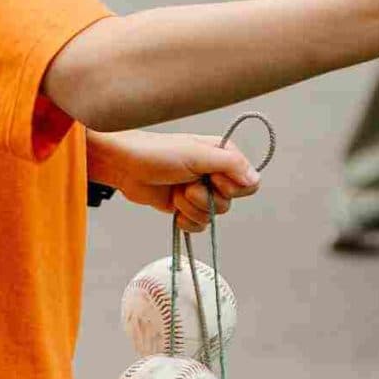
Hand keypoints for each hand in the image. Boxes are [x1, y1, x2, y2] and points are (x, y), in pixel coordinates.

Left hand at [89, 130, 261, 231]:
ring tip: (175, 191)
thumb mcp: (196, 154)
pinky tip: (174, 208)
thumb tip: (255, 180)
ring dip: (191, 207)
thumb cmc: (156, 152)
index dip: (230, 187)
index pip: (248, 184)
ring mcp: (200, 192)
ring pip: (212, 216)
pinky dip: (185, 220)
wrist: (124, 166)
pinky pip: (198, 226)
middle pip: (229, 203)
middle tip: (186, 183)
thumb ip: (230, 165)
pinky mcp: (185, 207)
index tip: (211, 177)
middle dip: (204, 198)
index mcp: (223, 156)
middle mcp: (215, 174)